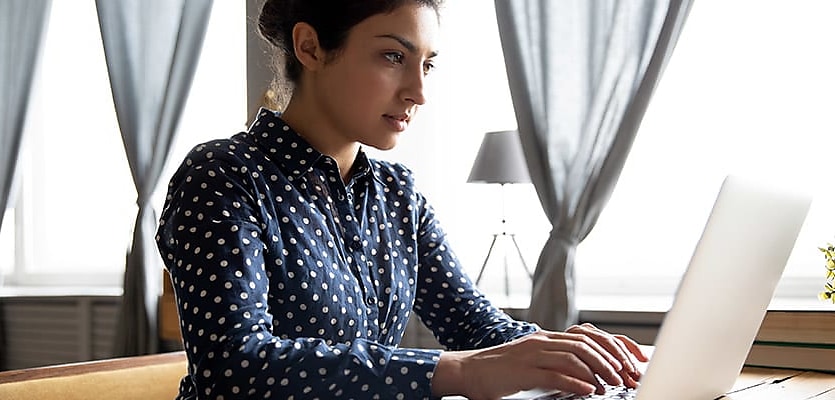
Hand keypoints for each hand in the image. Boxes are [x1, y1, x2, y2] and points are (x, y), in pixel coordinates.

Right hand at [431, 327, 648, 399]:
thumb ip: (559, 366)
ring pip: (575, 356)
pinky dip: (576, 383)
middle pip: (587, 344)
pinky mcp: (524, 371)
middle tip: (627, 378)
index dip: (614, 349)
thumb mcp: (535, 364)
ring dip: (599, 372)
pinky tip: (589, 392)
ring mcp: (533, 354)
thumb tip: (590, 380)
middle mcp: (543, 341)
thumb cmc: (500, 373)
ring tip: (613, 385)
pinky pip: (555, 374)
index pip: (589, 337)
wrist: (468, 372)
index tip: (631, 365)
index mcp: (548, 338)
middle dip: (612, 361)